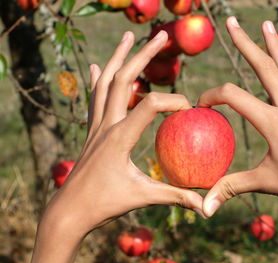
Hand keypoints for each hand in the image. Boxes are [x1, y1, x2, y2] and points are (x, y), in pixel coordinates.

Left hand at [31, 31, 202, 262]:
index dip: (173, 101)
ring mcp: (95, 125)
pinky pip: (94, 97)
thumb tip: (206, 206)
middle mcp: (105, 124)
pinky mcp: (91, 130)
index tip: (189, 109)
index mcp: (120, 137)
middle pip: (123, 79)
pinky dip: (97, 79)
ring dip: (118, 57)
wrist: (68, 210)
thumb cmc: (105, 204)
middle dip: (143, 55)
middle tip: (160, 36)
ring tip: (128, 36)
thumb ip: (176, 197)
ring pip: (105, 82)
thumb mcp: (144, 198)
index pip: (150, 105)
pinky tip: (98, 66)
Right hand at [198, 17, 277, 262]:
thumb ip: (231, 187)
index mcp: (273, 121)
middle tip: (232, 24)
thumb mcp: (264, 183)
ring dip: (277, 47)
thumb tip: (203, 206)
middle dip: (246, 45)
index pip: (234, 97)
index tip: (201, 105)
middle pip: (264, 69)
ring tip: (268, 26)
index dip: (213, 96)